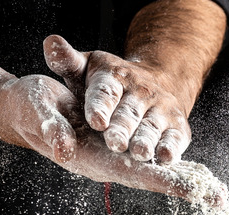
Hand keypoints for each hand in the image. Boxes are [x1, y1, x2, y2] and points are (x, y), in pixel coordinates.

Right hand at [1, 75, 224, 205]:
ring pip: (156, 172)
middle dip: (185, 188)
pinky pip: (151, 160)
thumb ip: (51, 129)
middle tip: (218, 199)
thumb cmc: (30, 108)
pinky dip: (175, 167)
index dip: (163, 181)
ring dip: (186, 182)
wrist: (24, 108)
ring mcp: (114, 157)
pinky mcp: (118, 148)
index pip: (135, 173)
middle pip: (153, 179)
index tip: (191, 191)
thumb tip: (65, 148)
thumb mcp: (38, 111)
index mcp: (92, 158)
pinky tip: (196, 175)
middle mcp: (108, 162)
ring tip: (217, 194)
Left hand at [42, 35, 190, 164]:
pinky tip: (165, 158)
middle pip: (129, 113)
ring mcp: (161, 109)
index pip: (106, 92)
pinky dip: (171, 148)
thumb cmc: (111, 84)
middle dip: (123, 129)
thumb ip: (67, 61)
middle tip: (115, 143)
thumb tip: (51, 42)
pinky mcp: (177, 126)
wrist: (156, 83)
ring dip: (146, 141)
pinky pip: (175, 138)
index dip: (100, 106)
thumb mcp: (88, 68)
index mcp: (116, 77)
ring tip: (140, 153)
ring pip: (152, 127)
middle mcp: (141, 92)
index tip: (96, 121)